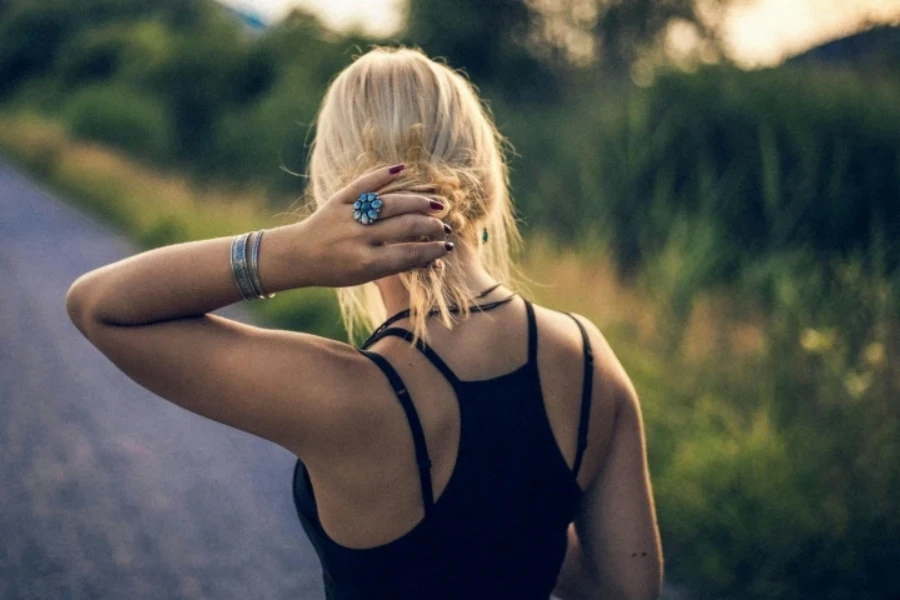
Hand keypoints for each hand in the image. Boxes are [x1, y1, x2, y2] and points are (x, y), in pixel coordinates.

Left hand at [293, 164, 453, 287]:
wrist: (298, 255)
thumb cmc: (337, 270)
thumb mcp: (365, 276)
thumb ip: (394, 265)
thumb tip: (430, 256)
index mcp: (365, 263)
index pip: (408, 254)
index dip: (431, 250)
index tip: (447, 247)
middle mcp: (357, 239)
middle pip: (404, 226)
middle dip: (430, 226)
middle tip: (444, 227)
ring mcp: (347, 217)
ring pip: (390, 203)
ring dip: (417, 202)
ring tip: (435, 205)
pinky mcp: (338, 200)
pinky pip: (363, 183)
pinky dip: (382, 174)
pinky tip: (403, 169)